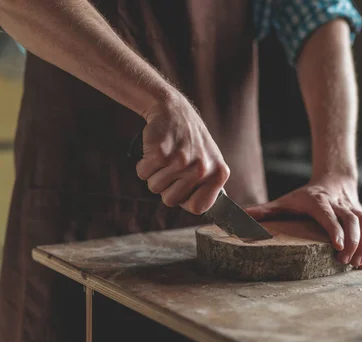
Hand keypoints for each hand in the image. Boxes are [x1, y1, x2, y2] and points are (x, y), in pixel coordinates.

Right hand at [136, 94, 229, 213]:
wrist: (174, 110)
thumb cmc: (191, 141)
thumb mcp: (210, 162)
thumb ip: (209, 186)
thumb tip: (206, 211)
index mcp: (218, 173)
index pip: (198, 208)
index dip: (186, 200)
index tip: (183, 189)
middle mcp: (202, 168)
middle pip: (170, 201)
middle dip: (166, 188)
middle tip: (172, 167)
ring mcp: (182, 161)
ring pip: (154, 188)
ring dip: (154, 174)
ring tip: (165, 156)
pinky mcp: (160, 153)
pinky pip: (142, 174)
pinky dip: (143, 164)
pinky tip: (155, 149)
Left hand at [246, 177, 361, 268]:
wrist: (333, 180)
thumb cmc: (304, 197)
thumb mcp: (284, 202)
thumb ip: (264, 211)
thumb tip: (240, 219)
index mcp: (318, 200)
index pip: (328, 214)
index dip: (334, 229)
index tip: (337, 245)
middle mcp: (338, 203)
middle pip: (351, 220)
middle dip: (351, 241)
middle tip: (345, 261)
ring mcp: (353, 209)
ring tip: (358, 264)